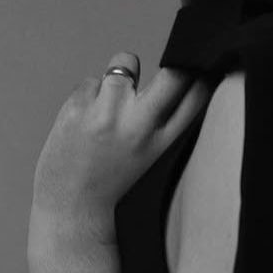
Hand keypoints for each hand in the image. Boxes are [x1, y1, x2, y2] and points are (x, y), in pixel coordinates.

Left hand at [28, 52, 210, 256]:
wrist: (71, 209)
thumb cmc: (111, 185)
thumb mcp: (152, 160)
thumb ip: (164, 126)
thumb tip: (177, 78)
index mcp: (162, 143)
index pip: (197, 97)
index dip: (201, 77)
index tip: (198, 71)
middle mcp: (139, 126)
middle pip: (174, 74)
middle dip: (176, 64)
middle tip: (169, 69)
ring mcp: (107, 114)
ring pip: (125, 62)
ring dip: (119, 76)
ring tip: (107, 108)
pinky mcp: (78, 107)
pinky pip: (90, 82)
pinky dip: (88, 96)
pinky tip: (83, 123)